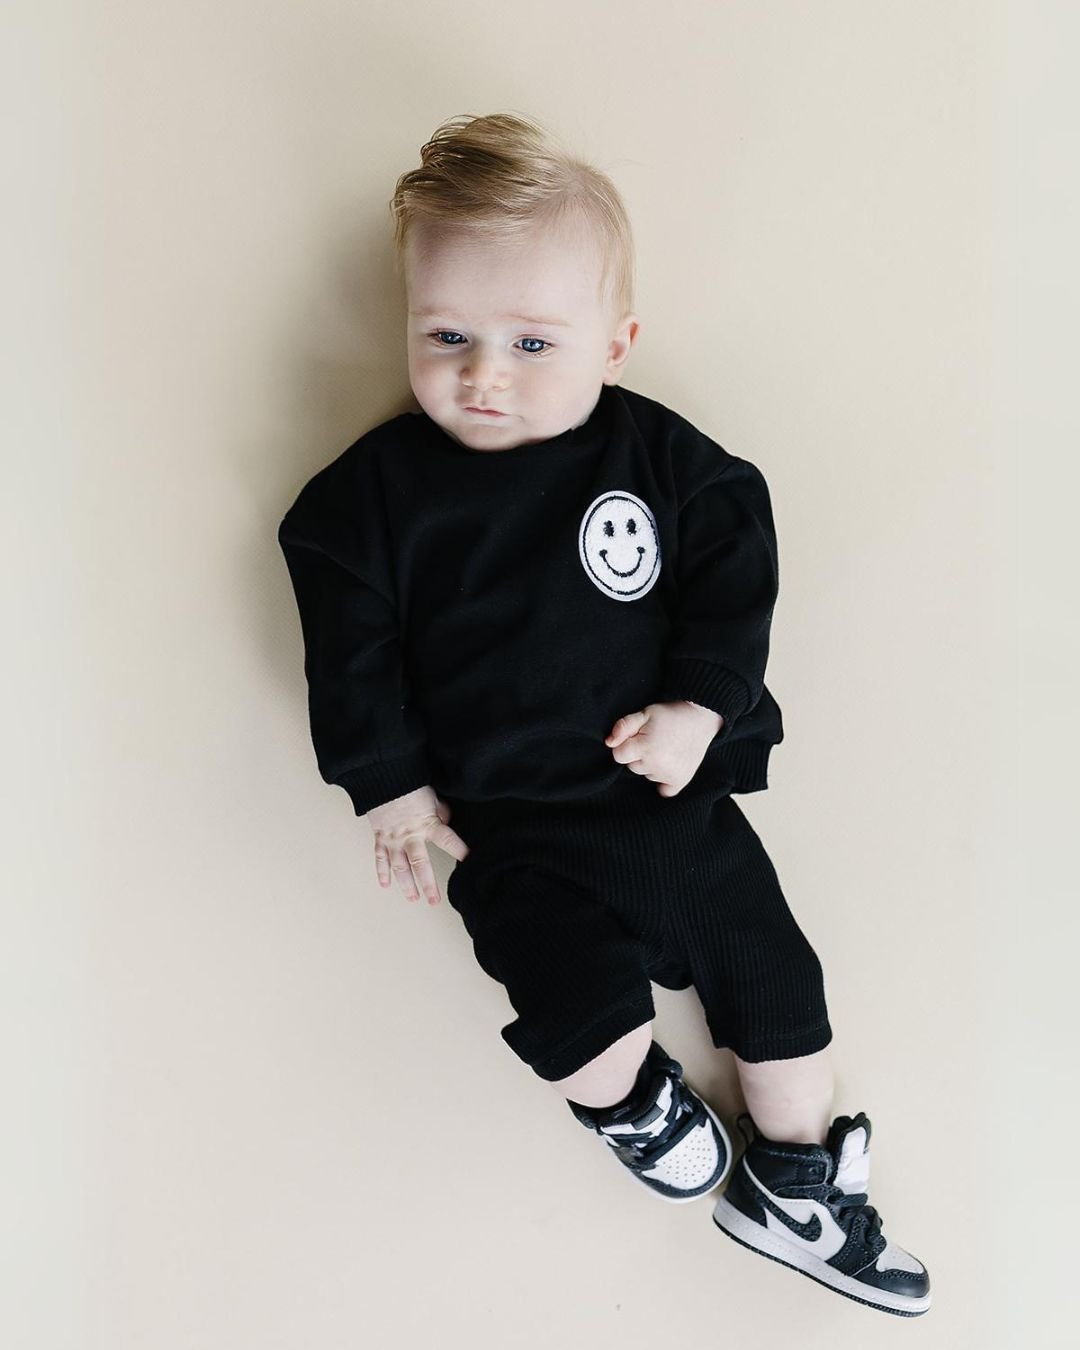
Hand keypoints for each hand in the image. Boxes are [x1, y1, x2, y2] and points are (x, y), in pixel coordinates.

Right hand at [364, 785, 469, 905]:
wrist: (382, 779)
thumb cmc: (408, 784)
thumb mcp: (431, 796)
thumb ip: (440, 811)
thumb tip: (446, 820)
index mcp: (427, 824)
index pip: (448, 841)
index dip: (459, 850)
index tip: (469, 860)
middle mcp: (410, 836)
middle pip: (421, 865)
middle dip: (428, 885)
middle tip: (434, 900)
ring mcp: (394, 839)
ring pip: (400, 867)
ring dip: (406, 885)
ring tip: (413, 898)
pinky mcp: (380, 838)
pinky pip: (380, 858)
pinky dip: (382, 872)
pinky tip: (385, 885)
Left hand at [604, 701, 723, 797]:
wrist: (701, 718)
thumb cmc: (670, 714)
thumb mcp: (645, 713)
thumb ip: (623, 727)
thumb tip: (609, 743)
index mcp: (645, 747)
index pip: (619, 755)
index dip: (626, 744)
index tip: (638, 736)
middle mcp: (656, 765)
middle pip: (632, 767)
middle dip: (638, 755)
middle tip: (654, 740)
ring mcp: (669, 775)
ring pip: (647, 775)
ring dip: (651, 765)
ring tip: (665, 748)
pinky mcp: (680, 781)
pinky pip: (664, 791)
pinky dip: (663, 782)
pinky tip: (667, 768)